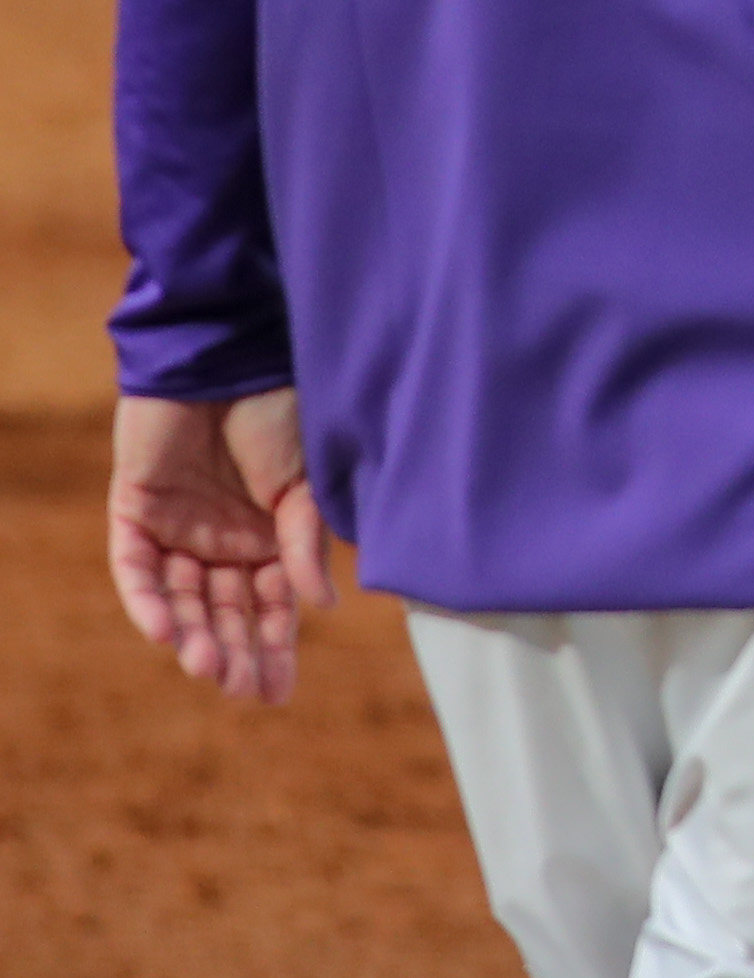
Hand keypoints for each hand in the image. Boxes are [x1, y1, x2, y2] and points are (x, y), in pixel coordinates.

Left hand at [110, 390, 337, 704]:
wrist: (226, 357)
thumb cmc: (278, 409)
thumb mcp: (305, 483)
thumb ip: (306, 542)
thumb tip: (321, 606)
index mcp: (269, 536)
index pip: (271, 605)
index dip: (275, 648)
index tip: (277, 693)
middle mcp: (220, 541)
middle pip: (223, 612)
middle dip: (234, 652)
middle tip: (242, 690)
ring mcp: (176, 529)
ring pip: (180, 600)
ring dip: (193, 635)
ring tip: (209, 668)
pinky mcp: (134, 512)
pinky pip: (136, 569)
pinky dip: (148, 601)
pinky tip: (165, 633)